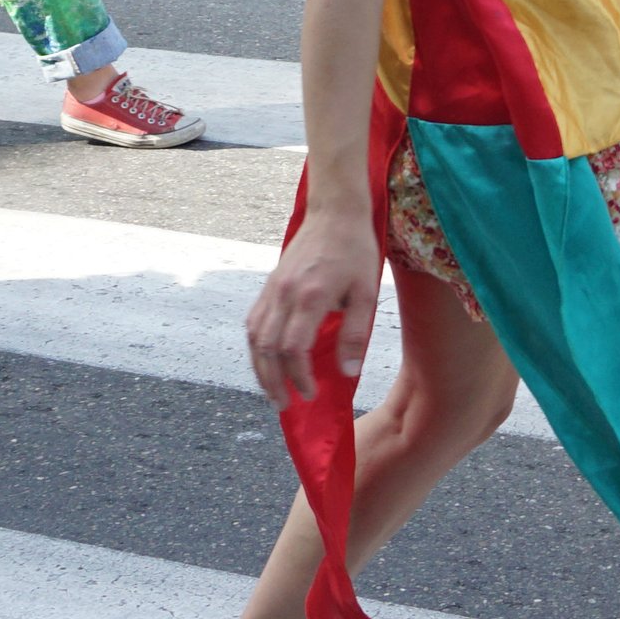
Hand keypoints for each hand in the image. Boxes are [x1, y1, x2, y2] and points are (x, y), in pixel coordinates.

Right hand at [244, 207, 382, 408]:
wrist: (334, 214)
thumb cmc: (355, 252)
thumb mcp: (367, 292)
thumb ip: (355, 333)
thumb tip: (347, 371)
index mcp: (311, 297)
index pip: (293, 348)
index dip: (298, 376)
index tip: (311, 393)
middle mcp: (284, 294)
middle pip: (266, 348)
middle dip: (273, 381)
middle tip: (285, 404)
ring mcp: (272, 289)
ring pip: (253, 337)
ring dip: (260, 368)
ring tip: (272, 390)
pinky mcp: (268, 285)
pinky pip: (253, 322)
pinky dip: (255, 347)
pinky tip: (265, 361)